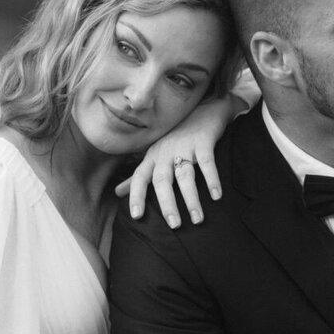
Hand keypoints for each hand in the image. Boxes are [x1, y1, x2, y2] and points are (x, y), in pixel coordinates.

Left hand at [115, 95, 243, 225]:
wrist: (202, 108)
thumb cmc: (175, 137)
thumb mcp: (154, 155)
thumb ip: (137, 176)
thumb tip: (116, 192)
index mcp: (152, 157)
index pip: (139, 178)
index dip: (136, 196)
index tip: (137, 217)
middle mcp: (165, 152)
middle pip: (162, 181)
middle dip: (167, 204)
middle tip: (174, 225)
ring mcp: (184, 146)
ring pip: (185, 175)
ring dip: (191, 198)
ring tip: (197, 220)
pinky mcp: (203, 141)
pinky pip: (207, 163)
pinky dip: (212, 179)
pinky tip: (216, 196)